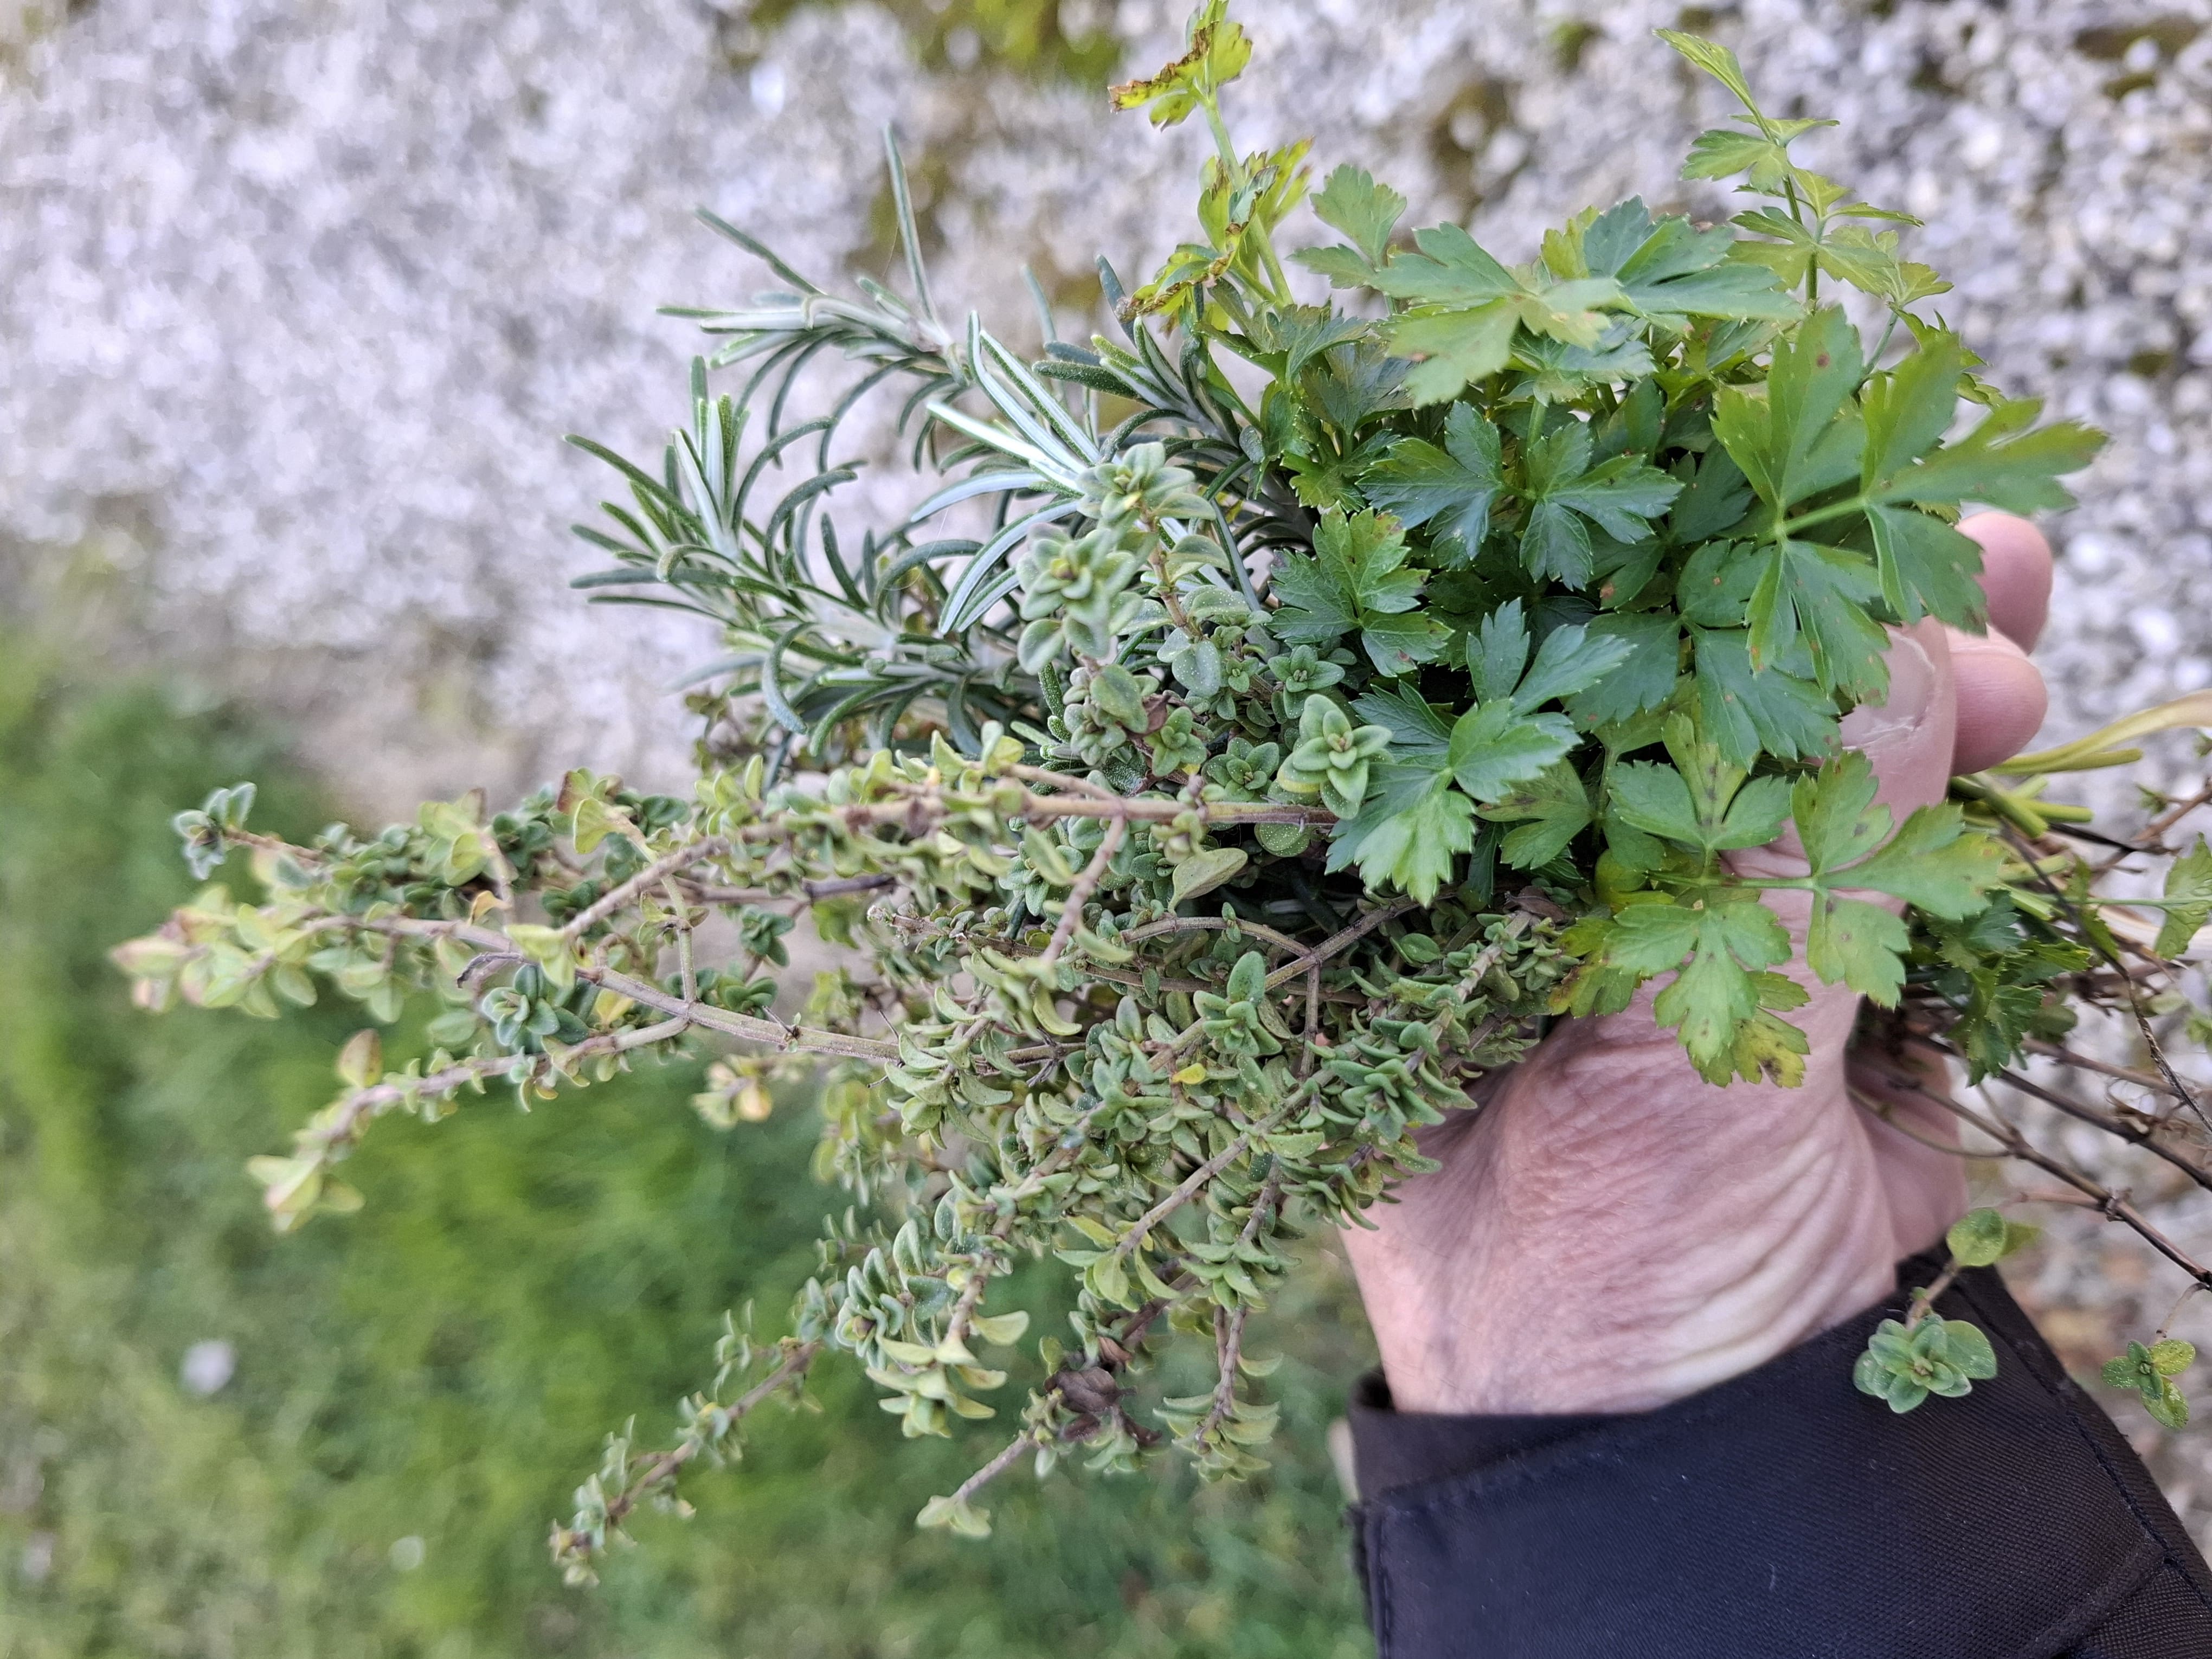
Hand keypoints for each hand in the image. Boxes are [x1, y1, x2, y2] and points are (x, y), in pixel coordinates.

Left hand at [1342, 513, 2055, 1414]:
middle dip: (1794, 601)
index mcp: (1433, 898)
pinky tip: (2012, 710)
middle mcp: (1544, 887)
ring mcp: (1686, 924)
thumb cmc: (1598, 1284)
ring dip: (1906, 669)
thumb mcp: (1659, 1067)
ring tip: (2012, 595)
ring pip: (1789, 748)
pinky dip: (1952, 772)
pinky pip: (1880, 840)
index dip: (1603, 560)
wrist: (1721, 1459)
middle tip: (1930, 534)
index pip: (1481, 672)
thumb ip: (1765, 862)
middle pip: (1660, 686)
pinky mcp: (1806, 979)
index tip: (1707, 453)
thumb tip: (1886, 647)